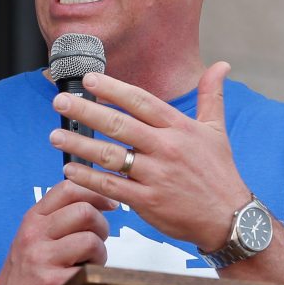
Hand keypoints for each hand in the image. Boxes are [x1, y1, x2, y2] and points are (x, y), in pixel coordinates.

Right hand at [0, 180, 115, 284]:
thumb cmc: (26, 275)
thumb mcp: (34, 238)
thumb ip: (59, 218)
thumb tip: (99, 201)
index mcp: (32, 220)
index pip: (68, 189)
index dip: (95, 193)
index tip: (109, 205)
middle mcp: (34, 235)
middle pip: (84, 211)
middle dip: (101, 226)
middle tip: (97, 242)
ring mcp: (42, 259)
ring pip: (91, 239)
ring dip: (100, 253)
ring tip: (88, 263)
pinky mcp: (53, 283)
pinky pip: (90, 268)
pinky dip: (94, 273)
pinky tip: (82, 279)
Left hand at [49, 62, 250, 250]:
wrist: (228, 219)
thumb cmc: (220, 174)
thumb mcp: (217, 131)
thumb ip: (212, 96)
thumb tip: (221, 65)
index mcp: (179, 128)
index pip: (140, 101)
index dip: (113, 88)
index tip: (88, 80)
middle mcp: (165, 148)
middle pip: (118, 124)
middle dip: (85, 111)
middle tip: (60, 102)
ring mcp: (155, 175)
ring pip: (110, 155)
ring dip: (79, 144)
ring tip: (55, 136)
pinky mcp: (147, 201)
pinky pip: (111, 186)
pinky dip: (88, 178)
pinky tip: (69, 170)